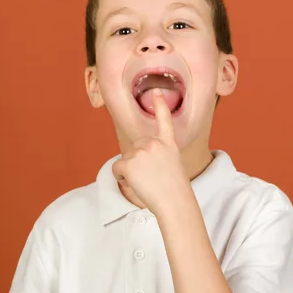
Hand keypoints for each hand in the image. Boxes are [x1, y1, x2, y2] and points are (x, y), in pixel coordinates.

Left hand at [112, 88, 190, 215]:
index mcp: (168, 143)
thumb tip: (140, 160)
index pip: (164, 119)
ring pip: (126, 158)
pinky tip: (134, 183)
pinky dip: (121, 176)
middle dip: (138, 159)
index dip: (160, 104)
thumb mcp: (173, 164)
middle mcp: (154, 143)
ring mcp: (141, 152)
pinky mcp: (129, 163)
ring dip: (130, 170)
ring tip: (146, 181)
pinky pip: (117, 168)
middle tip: (151, 176)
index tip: (156, 90)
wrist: (174, 201)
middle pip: (136, 146)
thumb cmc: (175, 189)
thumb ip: (159, 155)